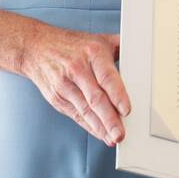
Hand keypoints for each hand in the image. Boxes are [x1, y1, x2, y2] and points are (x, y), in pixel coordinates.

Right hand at [21, 26, 130, 145]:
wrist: (35, 47)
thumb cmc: (71, 44)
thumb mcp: (97, 39)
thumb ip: (120, 47)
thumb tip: (143, 51)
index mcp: (92, 53)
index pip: (107, 77)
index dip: (117, 95)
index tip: (126, 110)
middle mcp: (78, 69)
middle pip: (96, 98)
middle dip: (110, 119)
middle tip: (120, 134)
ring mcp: (65, 84)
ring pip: (85, 110)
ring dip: (100, 127)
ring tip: (113, 138)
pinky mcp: (56, 97)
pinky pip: (76, 115)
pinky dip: (89, 126)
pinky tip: (101, 133)